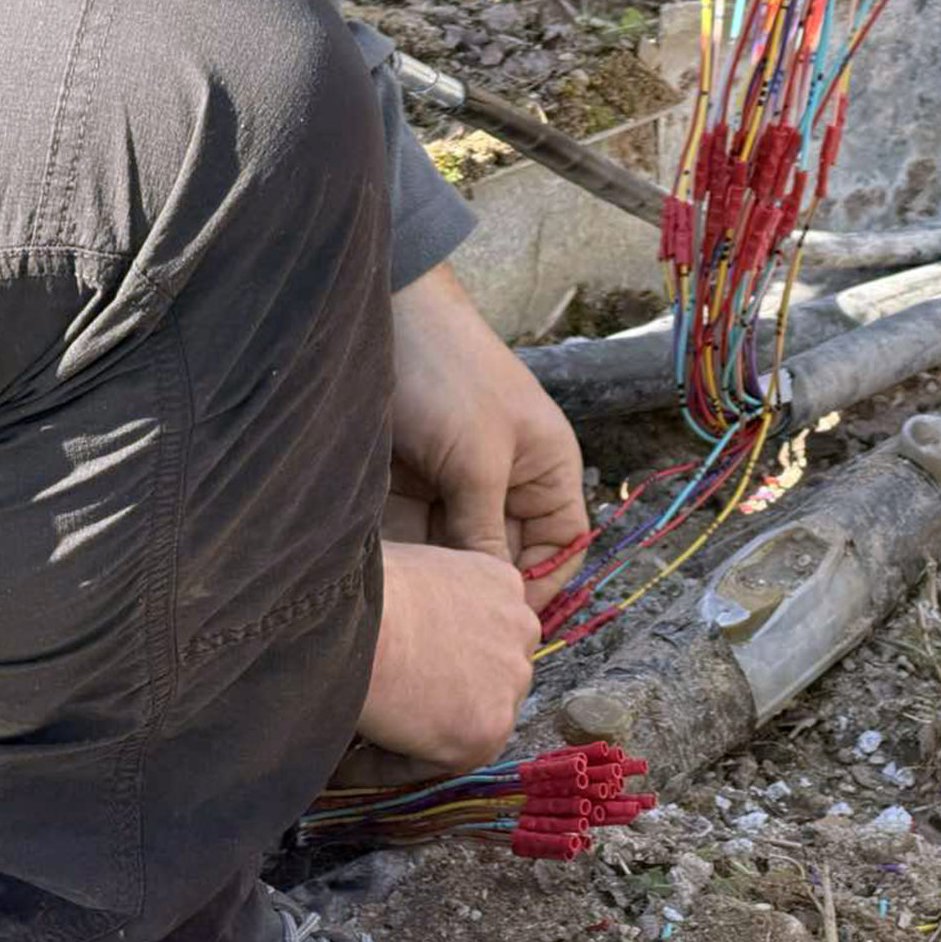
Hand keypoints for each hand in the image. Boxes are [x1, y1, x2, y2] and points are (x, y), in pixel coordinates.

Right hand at [361, 541, 540, 772]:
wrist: (346, 619)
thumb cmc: (357, 587)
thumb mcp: (410, 567)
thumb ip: (427, 595)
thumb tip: (401, 622)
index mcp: (501, 584)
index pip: (484, 630)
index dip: (444, 655)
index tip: (404, 671)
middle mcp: (520, 631)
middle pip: (487, 677)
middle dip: (443, 695)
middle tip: (387, 709)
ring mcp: (508, 685)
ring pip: (466, 722)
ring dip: (421, 734)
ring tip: (362, 742)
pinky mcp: (486, 733)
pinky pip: (441, 762)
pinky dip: (395, 765)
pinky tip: (349, 764)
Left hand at [390, 264, 589, 609]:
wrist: (381, 318)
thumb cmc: (449, 374)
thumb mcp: (476, 459)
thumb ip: (485, 530)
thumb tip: (494, 594)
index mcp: (546, 472)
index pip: (560, 549)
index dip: (538, 587)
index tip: (501, 618)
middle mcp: (507, 484)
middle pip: (504, 557)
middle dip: (478, 586)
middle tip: (449, 623)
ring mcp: (456, 485)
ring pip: (454, 553)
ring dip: (437, 574)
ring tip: (415, 602)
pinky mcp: (410, 485)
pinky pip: (414, 537)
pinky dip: (406, 557)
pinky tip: (392, 576)